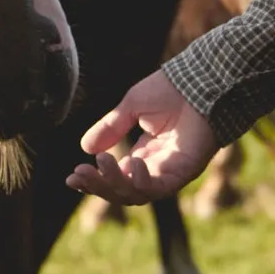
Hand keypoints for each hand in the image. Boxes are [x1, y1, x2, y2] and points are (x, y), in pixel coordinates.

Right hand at [64, 70, 217, 205]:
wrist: (202, 80)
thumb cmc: (173, 88)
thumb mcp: (132, 106)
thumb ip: (111, 127)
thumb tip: (85, 148)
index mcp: (145, 153)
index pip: (116, 177)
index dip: (94, 180)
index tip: (72, 176)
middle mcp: (157, 167)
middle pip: (122, 190)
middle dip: (98, 185)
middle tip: (77, 175)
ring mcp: (171, 172)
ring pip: (136, 193)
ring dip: (114, 183)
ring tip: (100, 164)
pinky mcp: (185, 172)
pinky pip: (159, 188)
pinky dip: (142, 181)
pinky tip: (132, 164)